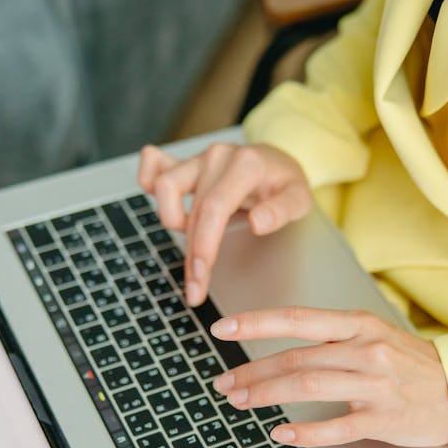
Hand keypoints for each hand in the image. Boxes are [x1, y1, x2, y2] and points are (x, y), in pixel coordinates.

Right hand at [136, 143, 311, 306]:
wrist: (277, 161)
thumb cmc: (285, 183)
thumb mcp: (300, 198)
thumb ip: (282, 210)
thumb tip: (258, 223)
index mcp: (245, 165)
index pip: (213, 209)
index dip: (202, 245)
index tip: (199, 276)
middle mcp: (217, 157)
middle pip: (190, 210)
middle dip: (190, 256)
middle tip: (195, 290)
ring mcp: (198, 158)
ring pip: (163, 187)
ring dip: (172, 219)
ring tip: (195, 238)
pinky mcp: (185, 164)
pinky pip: (153, 165)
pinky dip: (147, 181)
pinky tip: (158, 202)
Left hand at [209, 307, 447, 447]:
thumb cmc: (414, 365)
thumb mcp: (375, 336)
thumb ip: (333, 339)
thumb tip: (282, 348)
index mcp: (359, 326)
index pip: (298, 319)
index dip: (256, 323)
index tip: (222, 328)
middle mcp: (365, 351)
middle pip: (296, 359)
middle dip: (251, 371)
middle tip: (223, 383)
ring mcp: (375, 385)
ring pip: (309, 387)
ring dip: (267, 395)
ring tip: (240, 402)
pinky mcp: (385, 419)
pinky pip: (338, 426)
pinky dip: (306, 431)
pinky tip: (281, 434)